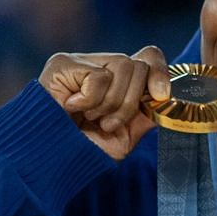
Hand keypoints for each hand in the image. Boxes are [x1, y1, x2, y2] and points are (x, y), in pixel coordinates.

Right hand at [39, 46, 169, 160]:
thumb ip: (145, 115)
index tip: (160, 96)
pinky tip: (71, 108)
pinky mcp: (62, 63)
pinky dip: (91, 101)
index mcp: (118, 80)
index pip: (148, 56)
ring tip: (91, 118)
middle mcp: (100, 65)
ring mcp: (81, 61)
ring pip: (124, 66)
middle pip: (139, 65)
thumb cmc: (83, 149)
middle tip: (107, 123)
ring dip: (112, 103)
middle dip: (131, 103)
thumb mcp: (124, 135)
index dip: (160, 72)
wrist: (50, 160)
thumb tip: (166, 98)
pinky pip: (99, 77)